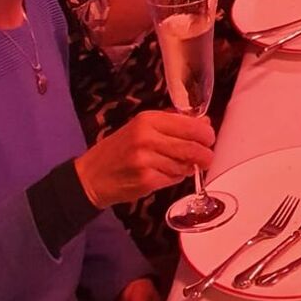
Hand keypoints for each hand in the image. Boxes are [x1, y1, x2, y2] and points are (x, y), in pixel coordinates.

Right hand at [76, 111, 214, 208]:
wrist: (91, 176)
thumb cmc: (118, 149)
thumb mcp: (140, 127)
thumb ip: (172, 123)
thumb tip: (204, 123)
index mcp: (147, 120)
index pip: (189, 125)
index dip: (205, 133)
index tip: (209, 138)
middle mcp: (147, 137)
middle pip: (191, 146)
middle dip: (204, 153)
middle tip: (207, 157)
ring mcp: (146, 160)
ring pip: (184, 165)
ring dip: (188, 167)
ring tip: (180, 166)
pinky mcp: (146, 181)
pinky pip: (173, 179)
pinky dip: (176, 178)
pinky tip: (167, 175)